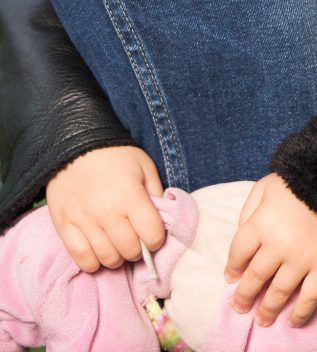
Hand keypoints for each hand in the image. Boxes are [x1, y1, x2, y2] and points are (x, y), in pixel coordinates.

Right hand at [46, 145, 165, 271]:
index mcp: (130, 196)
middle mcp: (107, 212)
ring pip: (108, 259)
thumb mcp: (144, 166)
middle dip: (138, 249)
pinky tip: (99, 251)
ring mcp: (84, 221)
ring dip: (118, 257)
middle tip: (135, 239)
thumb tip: (160, 221)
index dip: (157, 238)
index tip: (153, 232)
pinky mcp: (64, 227)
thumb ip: (155, 193)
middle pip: (130, 251)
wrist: (74, 145)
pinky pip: (82, 260)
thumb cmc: (115, 156)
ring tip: (118, 244)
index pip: (152, 235)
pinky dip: (94, 262)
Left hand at [224, 172, 316, 328]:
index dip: (233, 267)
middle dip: (244, 295)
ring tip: (261, 319)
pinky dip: (301, 313)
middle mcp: (278, 246)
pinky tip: (293, 322)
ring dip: (267, 309)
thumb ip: (251, 208)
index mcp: (261, 223)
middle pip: (255, 277)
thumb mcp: (267, 184)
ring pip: (279, 292)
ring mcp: (302, 259)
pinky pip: (310, 297)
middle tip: (239, 308)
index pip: (239, 252)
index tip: (231, 277)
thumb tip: (243, 233)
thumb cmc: (301, 179)